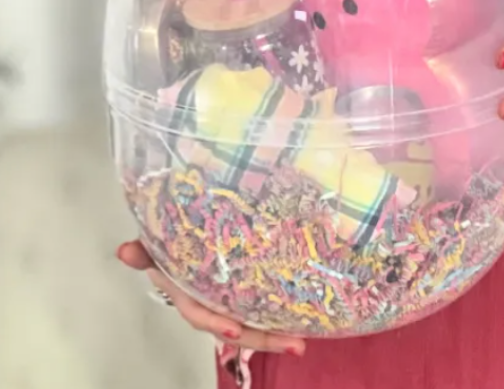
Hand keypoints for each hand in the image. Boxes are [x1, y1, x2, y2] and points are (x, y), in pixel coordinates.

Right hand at [116, 240, 306, 355]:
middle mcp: (210, 302)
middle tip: (294, 345)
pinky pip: (259, 306)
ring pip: (251, 321)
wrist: (180, 235)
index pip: (200, 314)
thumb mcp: (155, 246)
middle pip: (235, 327)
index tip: (234, 331)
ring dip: (274, 333)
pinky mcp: (244, 289)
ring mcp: (228, 299)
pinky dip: (276, 315)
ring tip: (300, 342)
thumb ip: (144, 251)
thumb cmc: (169, 245)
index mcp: (189, 295)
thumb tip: (125, 251)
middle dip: (263, 338)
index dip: (216, 324)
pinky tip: (299, 319)